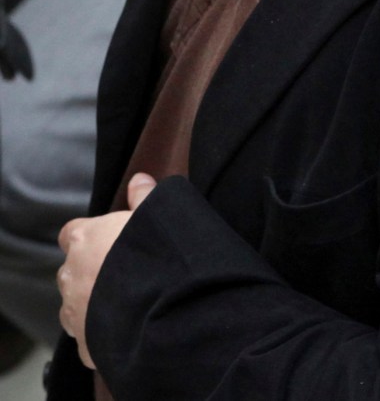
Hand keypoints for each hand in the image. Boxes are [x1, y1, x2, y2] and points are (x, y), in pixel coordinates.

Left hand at [57, 173, 156, 368]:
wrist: (164, 312)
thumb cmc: (158, 256)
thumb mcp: (157, 214)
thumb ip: (144, 196)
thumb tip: (138, 179)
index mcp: (84, 239)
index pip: (71, 233)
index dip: (89, 236)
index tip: (108, 240)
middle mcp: (71, 275)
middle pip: (73, 269)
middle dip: (91, 271)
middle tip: (125, 272)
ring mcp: (74, 312)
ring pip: (76, 304)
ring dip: (93, 303)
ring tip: (127, 303)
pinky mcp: (84, 344)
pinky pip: (88, 336)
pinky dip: (102, 332)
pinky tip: (128, 327)